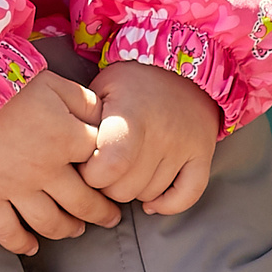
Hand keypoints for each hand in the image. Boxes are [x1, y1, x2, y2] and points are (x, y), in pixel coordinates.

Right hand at [0, 69, 118, 254]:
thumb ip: (86, 103)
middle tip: (110, 217)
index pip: (103, 165)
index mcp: (67, 138)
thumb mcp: (56, 83)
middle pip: (82, 203)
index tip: (117, 180)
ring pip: (50, 222)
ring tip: (76, 229)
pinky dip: (20, 243)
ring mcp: (14, 186)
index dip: (113, 174)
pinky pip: (5, 230)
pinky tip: (31, 247)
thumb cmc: (9, 81)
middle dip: (101, 213)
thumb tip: (106, 122)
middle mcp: (45, 169)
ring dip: (68, 229)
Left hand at [79, 60, 220, 215]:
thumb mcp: (100, 89)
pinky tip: (151, 201)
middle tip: (102, 167)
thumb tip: (69, 156)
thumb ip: (84, 121)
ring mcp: (184, 147)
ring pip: (150, 194)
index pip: (109, 166)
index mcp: (131, 115)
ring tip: (124, 171)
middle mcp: (161, 133)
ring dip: (132, 190)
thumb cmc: (131, 81)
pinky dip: (168, 205)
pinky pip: (188, 196)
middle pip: (126, 188)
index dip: (90, 174)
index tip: (84, 163)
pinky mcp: (202, 155)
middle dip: (106, 185)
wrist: (180, 66)